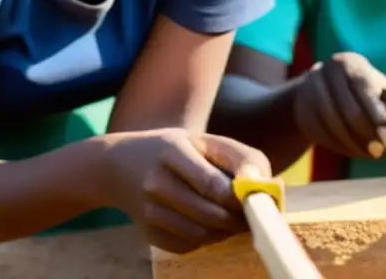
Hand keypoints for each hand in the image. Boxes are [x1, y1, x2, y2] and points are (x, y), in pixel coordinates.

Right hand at [103, 128, 271, 254]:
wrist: (117, 166)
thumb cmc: (171, 149)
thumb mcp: (200, 140)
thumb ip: (237, 158)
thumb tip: (269, 187)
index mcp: (172, 151)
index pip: (213, 184)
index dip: (240, 197)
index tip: (257, 198)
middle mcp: (156, 182)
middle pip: (210, 214)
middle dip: (239, 217)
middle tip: (253, 213)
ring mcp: (150, 211)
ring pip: (202, 234)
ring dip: (227, 230)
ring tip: (235, 218)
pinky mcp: (149, 233)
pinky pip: (189, 245)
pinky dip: (207, 239)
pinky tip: (209, 223)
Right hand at [292, 52, 385, 158]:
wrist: (326, 95)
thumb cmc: (366, 95)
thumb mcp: (382, 92)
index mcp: (349, 62)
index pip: (362, 85)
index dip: (374, 109)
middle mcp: (325, 70)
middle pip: (347, 108)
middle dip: (366, 132)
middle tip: (381, 149)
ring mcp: (309, 90)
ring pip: (333, 124)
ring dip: (354, 143)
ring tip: (371, 153)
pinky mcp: (301, 111)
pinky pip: (321, 134)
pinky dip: (340, 147)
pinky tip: (354, 150)